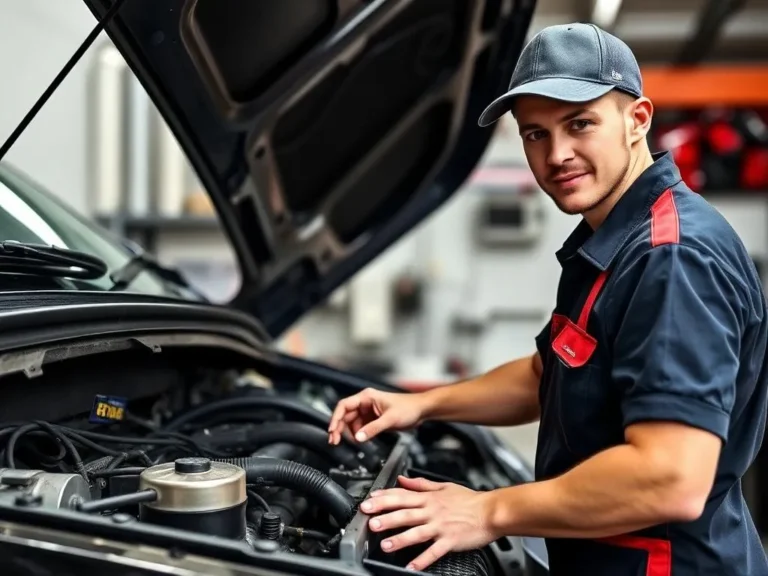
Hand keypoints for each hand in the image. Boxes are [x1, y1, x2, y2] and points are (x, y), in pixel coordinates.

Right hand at [328, 388, 426, 444]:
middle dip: (339, 428)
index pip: (344, 406)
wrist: (421, 410)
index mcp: (366, 397)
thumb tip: (359, 437)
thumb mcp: (390, 419)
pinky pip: (360, 427)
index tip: (332, 430)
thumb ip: (373, 429)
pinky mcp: (373, 419)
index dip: (335, 418)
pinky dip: (358, 434)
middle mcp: (365, 403)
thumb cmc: (408, 408)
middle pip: (345, 415)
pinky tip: (360, 440)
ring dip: (348, 433)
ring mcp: (369, 411)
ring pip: (352, 422)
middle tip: (334, 441)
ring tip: (349, 443)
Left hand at [359, 475, 496, 571]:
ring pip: (416, 532)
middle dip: (386, 518)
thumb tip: (402, 479)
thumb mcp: (444, 486)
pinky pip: (434, 551)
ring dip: (400, 539)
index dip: (384, 497)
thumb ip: (420, 484)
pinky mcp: (450, 541)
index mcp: (429, 498)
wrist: (491, 511)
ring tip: (385, 545)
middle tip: (370, 522)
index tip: (370, 500)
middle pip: (405, 513)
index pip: (402, 495)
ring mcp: (441, 526)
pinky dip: (422, 559)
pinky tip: (411, 566)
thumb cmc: (469, 500)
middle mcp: (432, 511)